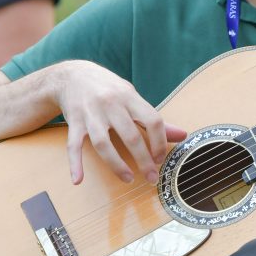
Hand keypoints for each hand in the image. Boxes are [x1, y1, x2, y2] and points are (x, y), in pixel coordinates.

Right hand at [53, 61, 186, 184]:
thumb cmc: (109, 89)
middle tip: (152, 177)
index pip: (152, 120)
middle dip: (143, 160)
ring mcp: (90, 114)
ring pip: (103, 143)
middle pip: (130, 136)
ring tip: (128, 178)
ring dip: (116, 164)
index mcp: (130, 97)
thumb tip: (182, 135)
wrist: (72, 75)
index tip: (161, 158)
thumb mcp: (132, 97)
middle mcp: (110, 105)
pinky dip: (75, 164)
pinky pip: (73, 146)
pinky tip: (79, 180)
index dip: (160, 142)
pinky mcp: (73, 122)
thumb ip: (153, 119)